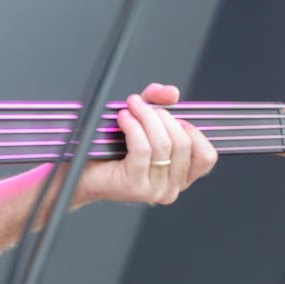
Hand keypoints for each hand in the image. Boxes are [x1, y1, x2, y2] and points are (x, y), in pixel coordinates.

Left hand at [74, 83, 216, 205]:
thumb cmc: (106, 153)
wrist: (78, 175)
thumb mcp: (138, 124)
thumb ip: (157, 105)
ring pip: (163, 145)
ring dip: (146, 118)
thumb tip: (171, 92)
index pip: (206, 157)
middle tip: (141, 104)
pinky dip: (133, 128)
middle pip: (184, 144)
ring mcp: (156, 190)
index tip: (174, 117)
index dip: (194, 131)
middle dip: (162, 116)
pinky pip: (143, 150)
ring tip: (130, 107)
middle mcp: (172, 188)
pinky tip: (123, 118)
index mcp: (180, 177)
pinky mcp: (136, 186)